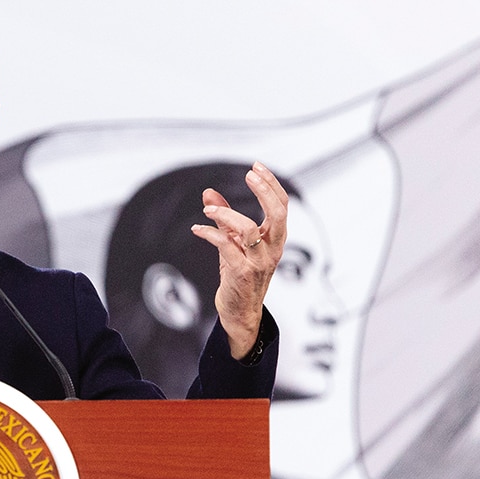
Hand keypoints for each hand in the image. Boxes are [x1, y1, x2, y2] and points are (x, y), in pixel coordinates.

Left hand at [190, 161, 287, 358]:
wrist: (239, 311)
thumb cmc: (239, 274)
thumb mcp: (233, 242)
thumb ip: (224, 217)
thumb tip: (208, 192)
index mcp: (275, 239)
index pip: (281, 206)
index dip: (271, 184)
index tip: (256, 167)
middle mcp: (272, 249)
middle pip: (277, 213)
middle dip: (264, 191)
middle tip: (249, 175)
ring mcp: (258, 262)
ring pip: (247, 229)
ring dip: (226, 214)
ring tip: (209, 208)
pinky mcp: (241, 273)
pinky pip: (226, 246)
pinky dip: (209, 234)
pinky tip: (197, 229)